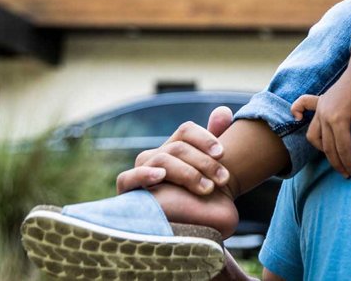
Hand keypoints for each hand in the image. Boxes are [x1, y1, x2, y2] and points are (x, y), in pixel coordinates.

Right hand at [114, 106, 239, 236]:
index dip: (205, 137)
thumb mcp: (212, 173)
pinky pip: (127, 179)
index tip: (222, 153)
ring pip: (161, 159)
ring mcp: (140, 174)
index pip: (185, 131)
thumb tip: (223, 111)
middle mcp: (156, 158)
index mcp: (175, 151)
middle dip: (203, 161)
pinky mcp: (128, 195)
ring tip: (206, 188)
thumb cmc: (201, 205)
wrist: (189, 238)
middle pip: (177, 146)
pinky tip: (160, 176)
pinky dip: (143, 174)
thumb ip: (215, 141)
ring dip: (187, 172)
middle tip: (223, 179)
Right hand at [291, 58, 350, 178]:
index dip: (350, 164)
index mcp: (338, 119)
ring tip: (335, 159)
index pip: (342, 149)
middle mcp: (324, 115)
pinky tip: (298, 119)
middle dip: (338, 164)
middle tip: (348, 174)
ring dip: (323, 150)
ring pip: (314, 136)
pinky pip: (302, 107)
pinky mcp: (318, 102)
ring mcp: (319, 109)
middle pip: (328, 147)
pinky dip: (298, 113)